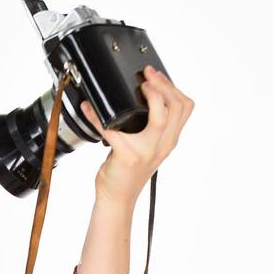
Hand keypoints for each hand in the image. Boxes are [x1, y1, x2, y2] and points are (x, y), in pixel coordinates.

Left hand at [78, 64, 194, 204]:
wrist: (117, 198)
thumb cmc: (128, 172)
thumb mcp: (149, 148)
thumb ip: (152, 128)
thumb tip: (142, 98)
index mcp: (169, 141)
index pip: (184, 108)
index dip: (173, 87)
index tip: (157, 76)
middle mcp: (161, 146)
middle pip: (176, 108)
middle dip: (164, 85)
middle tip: (148, 76)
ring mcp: (146, 151)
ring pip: (161, 118)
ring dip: (152, 96)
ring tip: (138, 86)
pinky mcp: (127, 156)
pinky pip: (112, 129)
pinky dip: (97, 116)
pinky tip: (88, 108)